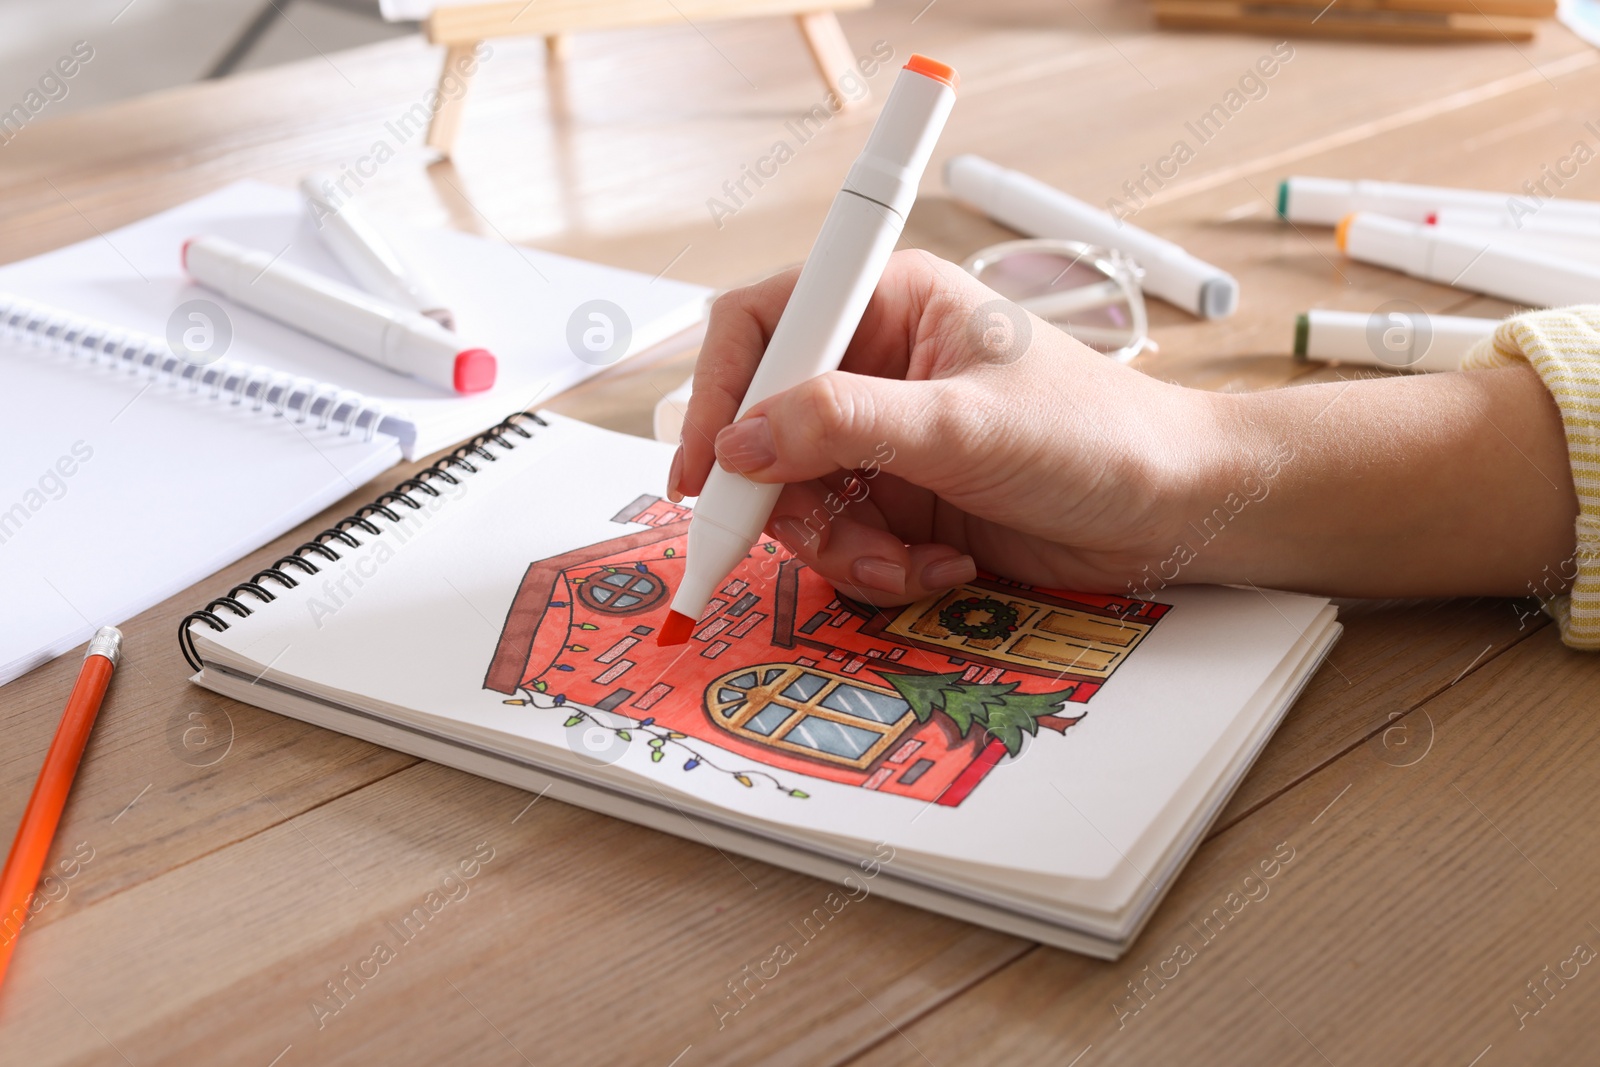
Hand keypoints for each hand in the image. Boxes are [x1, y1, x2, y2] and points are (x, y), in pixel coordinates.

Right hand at [669, 250, 1210, 605]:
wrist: (1172, 510)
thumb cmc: (1099, 434)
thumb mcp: (966, 424)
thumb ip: (845, 425)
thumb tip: (740, 441)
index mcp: (887, 301)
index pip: (760, 326)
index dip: (716, 394)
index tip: (705, 468)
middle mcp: (873, 365)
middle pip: (761, 428)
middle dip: (786, 496)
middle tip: (818, 538)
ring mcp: (882, 438)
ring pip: (794, 498)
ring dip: (840, 546)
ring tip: (906, 560)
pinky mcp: (899, 499)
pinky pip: (839, 541)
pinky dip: (874, 567)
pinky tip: (937, 567)